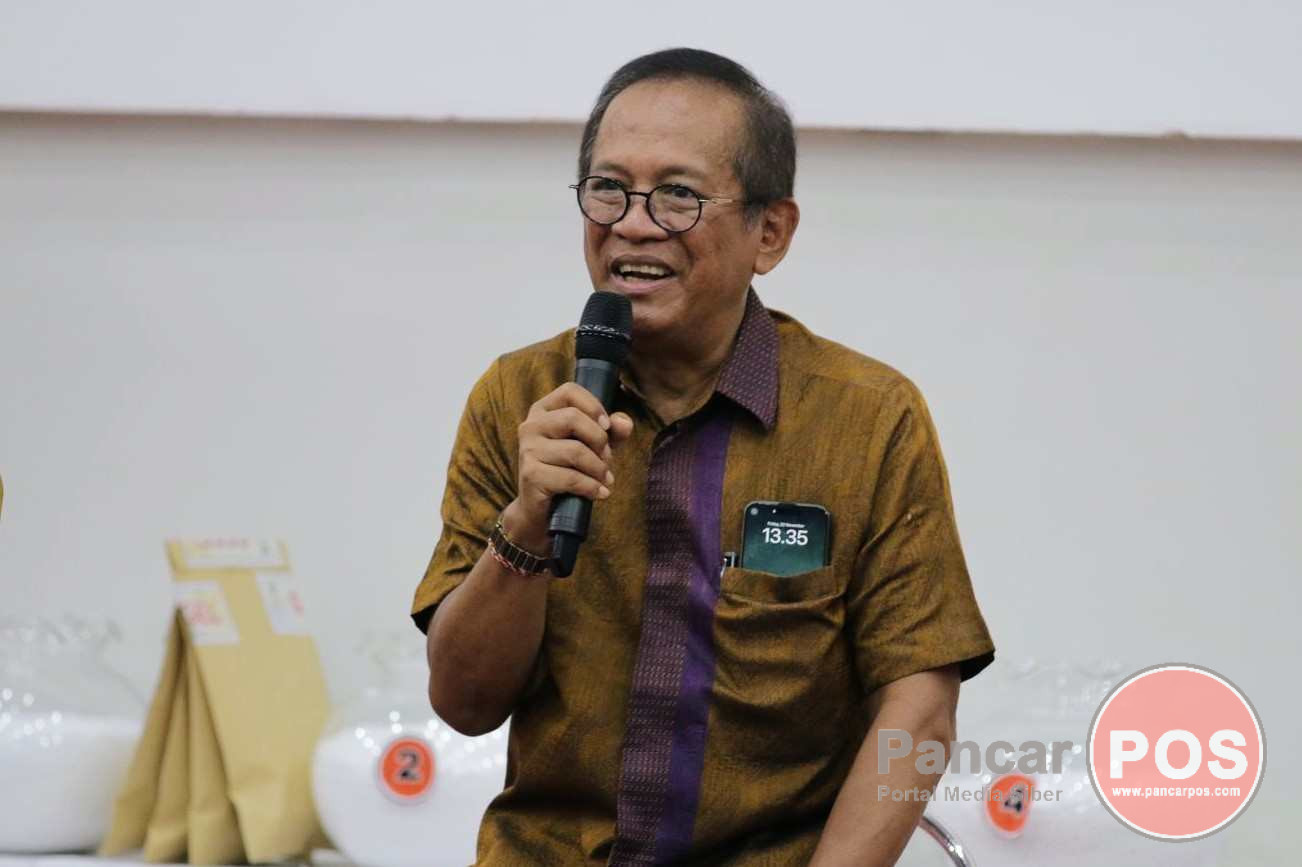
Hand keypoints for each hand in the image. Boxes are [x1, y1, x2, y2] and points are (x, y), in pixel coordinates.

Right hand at [501, 382, 633, 552]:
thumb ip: (611, 431)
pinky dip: (591, 487)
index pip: (570, 391)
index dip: (594, 406)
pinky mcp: (531, 475)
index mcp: (543, 410)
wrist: (542, 510)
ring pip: (575, 450)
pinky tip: (600, 493)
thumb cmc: (568, 470)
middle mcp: (531, 426)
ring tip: (605, 479)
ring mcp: (528, 450)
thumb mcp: (593, 446)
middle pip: (573, 418)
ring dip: (598, 468)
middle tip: (607, 459)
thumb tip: (624, 423)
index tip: (607, 426)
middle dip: (599, 440)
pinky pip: (570, 477)